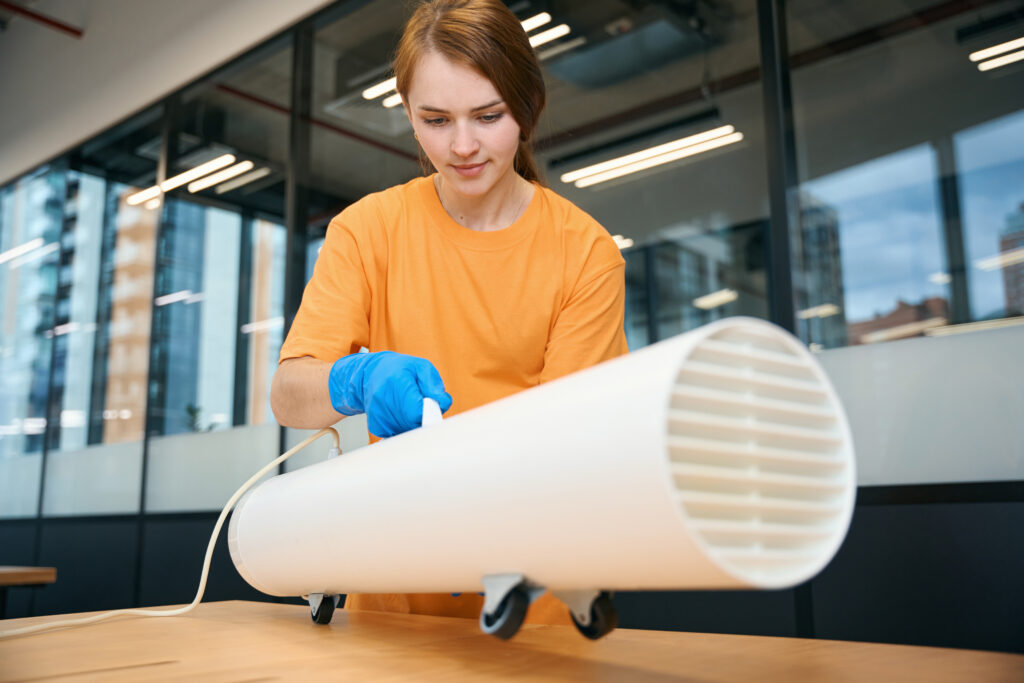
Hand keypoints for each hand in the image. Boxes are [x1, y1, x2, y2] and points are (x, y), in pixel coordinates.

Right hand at [328, 351, 452, 436]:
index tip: (433, 409)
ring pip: (407, 431)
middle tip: (423, 405)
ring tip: (409, 406)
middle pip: (414, 423)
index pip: (417, 411)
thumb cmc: (398, 369)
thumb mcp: (420, 367)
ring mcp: (378, 415)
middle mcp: (383, 400)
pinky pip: (398, 434)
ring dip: (414, 423)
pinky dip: (404, 427)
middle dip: (424, 418)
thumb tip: (443, 404)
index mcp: (397, 382)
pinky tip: (400, 413)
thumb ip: (434, 385)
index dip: (430, 413)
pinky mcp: (376, 426)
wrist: (370, 374)